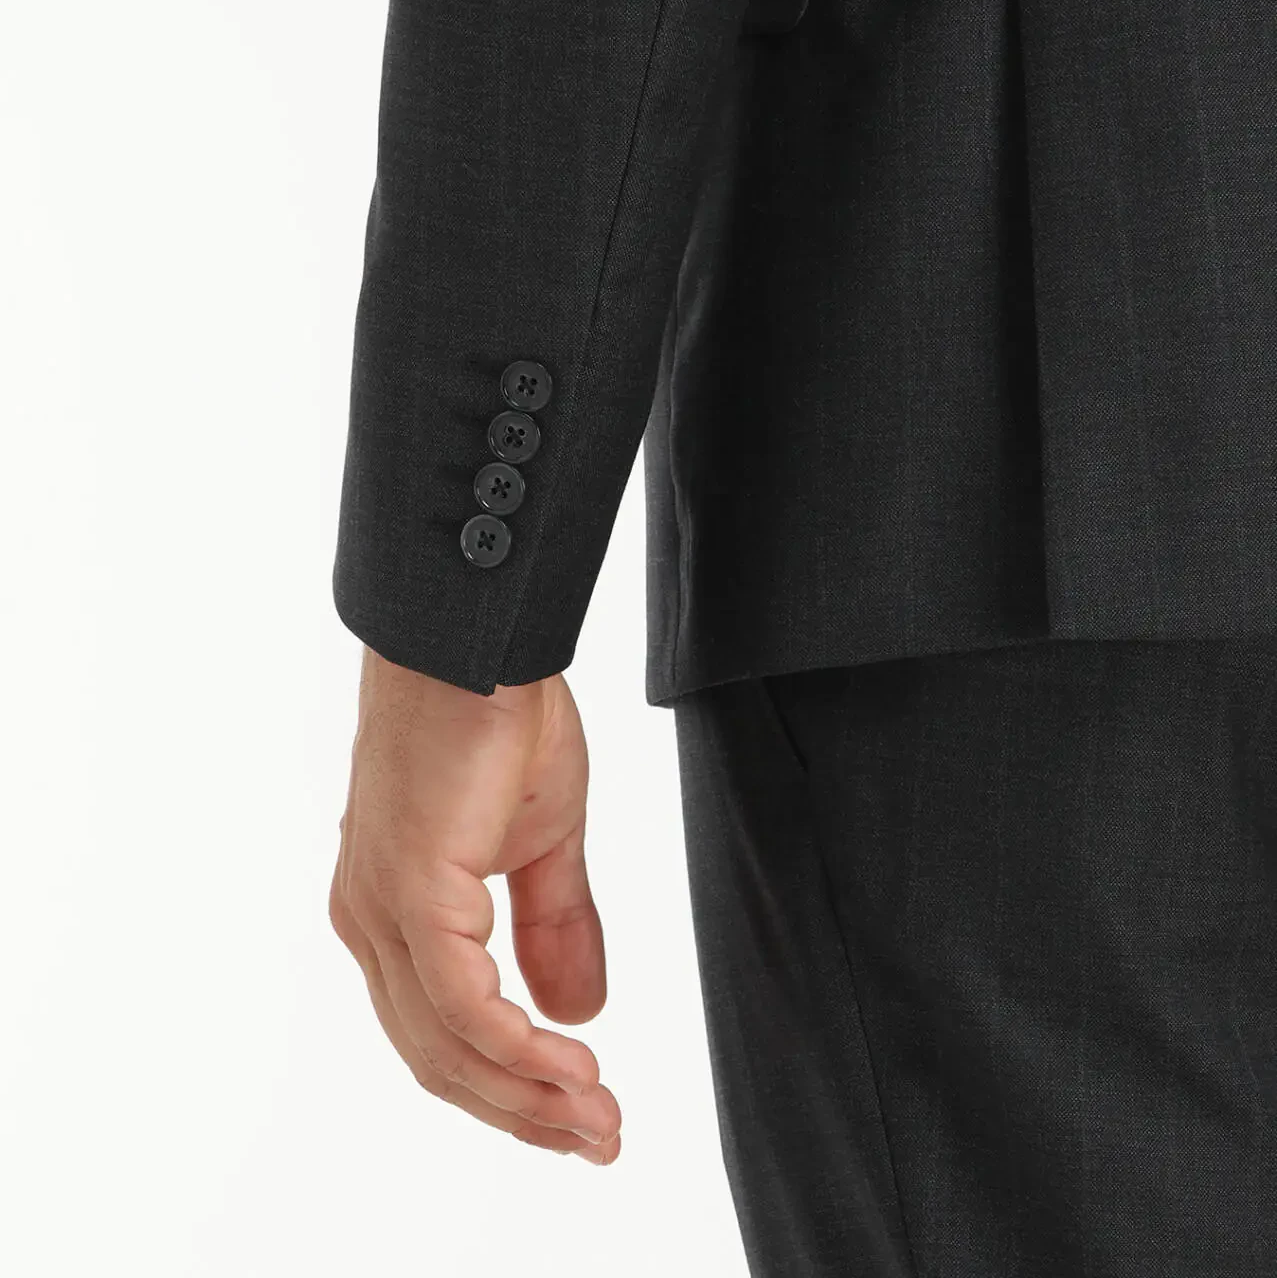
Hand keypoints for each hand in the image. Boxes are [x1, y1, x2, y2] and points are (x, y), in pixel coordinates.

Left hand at [328, 648, 620, 1161]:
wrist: (477, 636)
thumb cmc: (498, 714)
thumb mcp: (544, 837)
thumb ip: (553, 924)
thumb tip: (575, 1015)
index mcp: (397, 911)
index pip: (443, 1032)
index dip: (511, 1086)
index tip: (584, 1115)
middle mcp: (372, 922)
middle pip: (440, 1059)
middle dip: (524, 1112)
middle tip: (600, 1139)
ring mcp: (383, 910)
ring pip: (448, 1047)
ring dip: (528, 1096)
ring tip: (599, 1118)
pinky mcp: (411, 892)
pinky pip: (464, 1005)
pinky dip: (520, 1050)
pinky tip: (573, 1064)